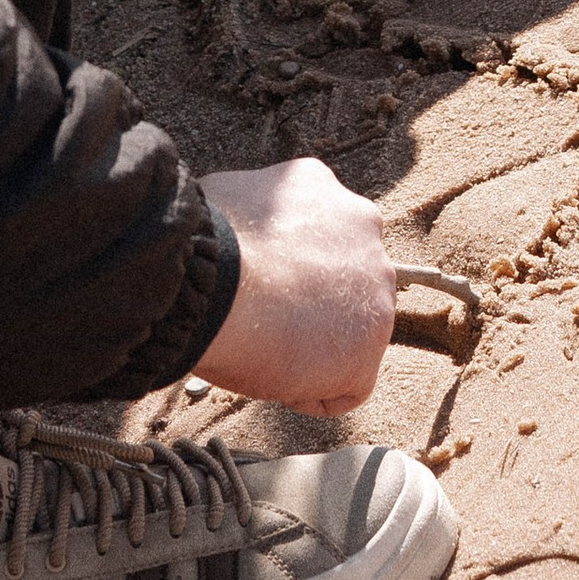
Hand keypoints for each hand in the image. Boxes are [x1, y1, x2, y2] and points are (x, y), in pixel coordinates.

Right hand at [193, 158, 394, 413]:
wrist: (215, 281)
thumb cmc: (203, 246)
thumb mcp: (225, 199)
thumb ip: (249, 215)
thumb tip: (228, 233)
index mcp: (320, 187)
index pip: (314, 234)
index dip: (284, 270)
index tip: (257, 290)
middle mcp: (361, 225)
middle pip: (342, 278)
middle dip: (310, 303)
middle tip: (263, 322)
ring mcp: (375, 283)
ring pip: (350, 329)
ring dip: (314, 346)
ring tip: (265, 351)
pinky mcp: (372, 339)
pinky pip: (350, 383)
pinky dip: (314, 392)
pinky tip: (278, 381)